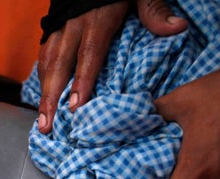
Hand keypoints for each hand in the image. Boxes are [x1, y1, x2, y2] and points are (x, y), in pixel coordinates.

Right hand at [37, 0, 186, 132]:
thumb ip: (153, 10)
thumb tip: (177, 28)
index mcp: (97, 18)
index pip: (88, 54)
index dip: (81, 81)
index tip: (75, 107)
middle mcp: (73, 25)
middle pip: (60, 65)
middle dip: (51, 97)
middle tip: (47, 126)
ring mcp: (60, 28)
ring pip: (48, 63)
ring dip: (43, 93)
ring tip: (42, 121)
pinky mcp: (53, 30)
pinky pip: (45, 56)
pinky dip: (43, 79)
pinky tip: (43, 98)